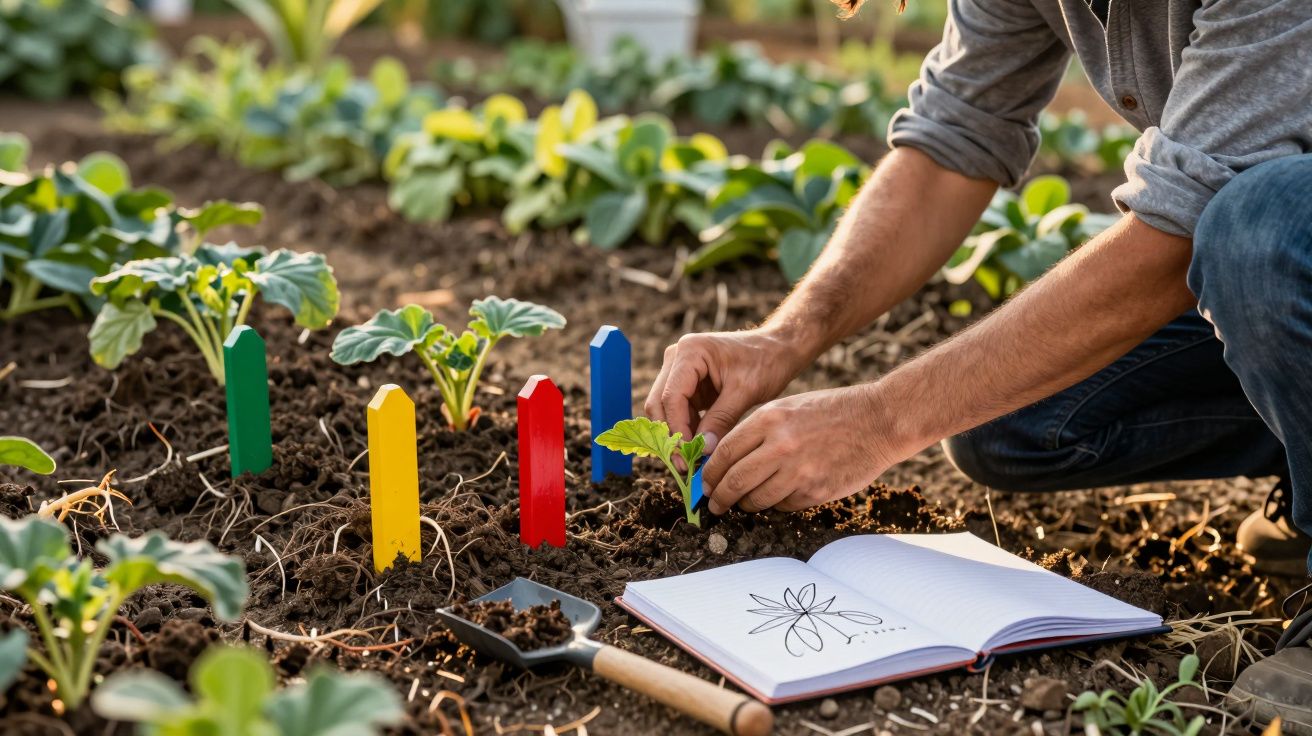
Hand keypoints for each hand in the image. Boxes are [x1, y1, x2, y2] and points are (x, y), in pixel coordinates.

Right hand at [646, 328, 801, 454]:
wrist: (777, 350)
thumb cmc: (765, 362)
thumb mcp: (745, 391)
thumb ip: (722, 419)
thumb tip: (702, 450)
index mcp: (690, 351)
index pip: (671, 396)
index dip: (677, 429)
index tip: (688, 455)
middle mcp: (677, 358)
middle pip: (659, 403)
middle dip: (670, 435)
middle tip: (684, 465)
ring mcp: (680, 371)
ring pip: (665, 410)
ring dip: (677, 435)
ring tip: (692, 461)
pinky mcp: (687, 385)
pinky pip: (679, 412)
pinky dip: (686, 431)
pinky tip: (698, 449)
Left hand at [701, 385, 893, 513]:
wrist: (879, 420)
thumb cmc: (831, 411)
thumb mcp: (788, 407)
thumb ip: (756, 431)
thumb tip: (725, 461)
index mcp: (769, 419)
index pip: (724, 453)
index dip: (709, 473)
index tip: (705, 484)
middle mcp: (780, 445)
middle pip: (734, 482)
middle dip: (719, 498)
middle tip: (715, 504)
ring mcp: (799, 471)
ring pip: (756, 500)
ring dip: (747, 505)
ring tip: (745, 502)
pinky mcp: (816, 491)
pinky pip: (784, 506)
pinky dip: (777, 504)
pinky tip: (781, 494)